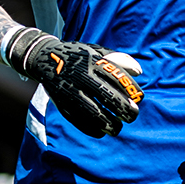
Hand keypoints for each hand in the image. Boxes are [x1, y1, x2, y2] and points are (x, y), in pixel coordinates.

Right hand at [5, 27, 143, 137]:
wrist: (44, 59)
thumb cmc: (78, 56)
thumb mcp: (96, 51)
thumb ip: (118, 60)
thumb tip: (139, 72)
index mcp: (92, 62)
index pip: (117, 77)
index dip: (131, 89)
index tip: (139, 98)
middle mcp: (81, 77)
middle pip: (108, 96)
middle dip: (124, 109)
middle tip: (132, 116)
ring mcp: (70, 92)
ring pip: (93, 113)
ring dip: (109, 124)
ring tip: (117, 128)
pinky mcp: (61, 104)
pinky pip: (78, 121)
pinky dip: (91, 129)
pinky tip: (101, 132)